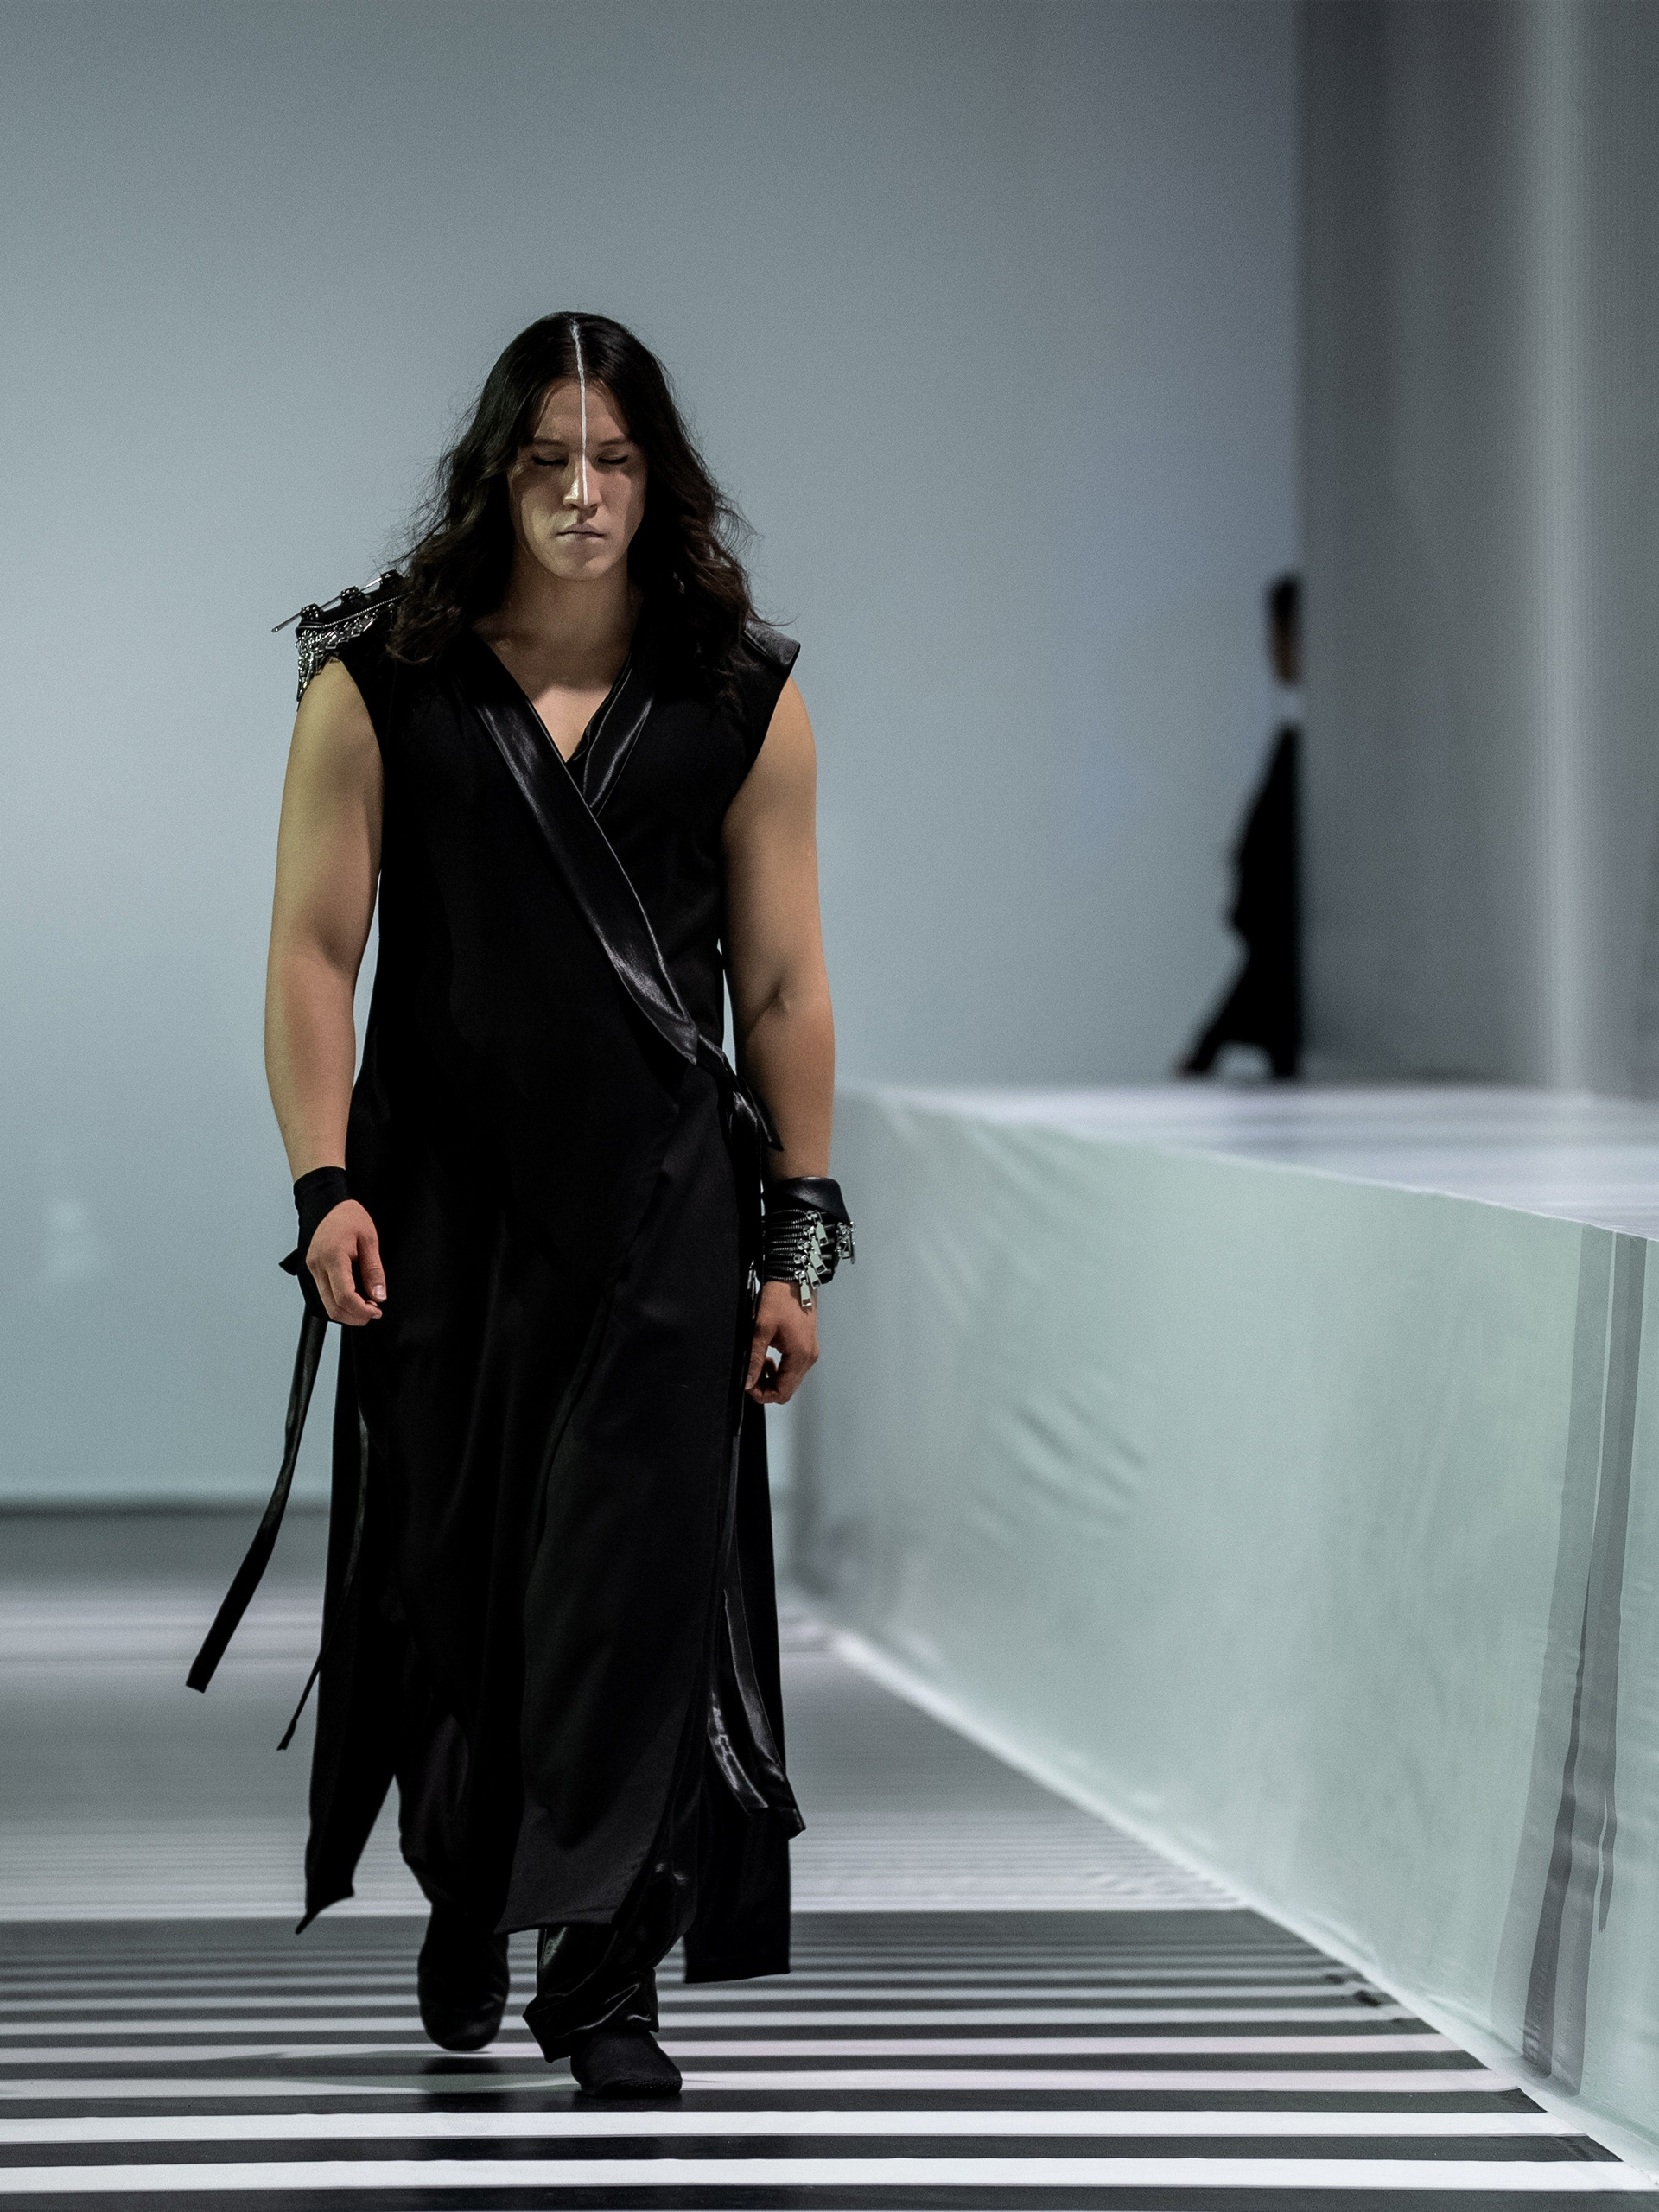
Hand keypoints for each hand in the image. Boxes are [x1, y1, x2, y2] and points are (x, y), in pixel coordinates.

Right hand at [306, 1200, 385, 1325]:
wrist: (328, 1204)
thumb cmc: (349, 1216)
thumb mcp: (370, 1240)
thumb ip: (374, 1270)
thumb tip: (379, 1296)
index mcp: (333, 1257)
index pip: (344, 1296)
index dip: (361, 1310)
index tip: (377, 1311)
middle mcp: (317, 1266)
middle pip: (332, 1307)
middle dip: (354, 1317)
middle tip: (373, 1313)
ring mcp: (311, 1269)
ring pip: (326, 1304)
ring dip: (346, 1311)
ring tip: (365, 1305)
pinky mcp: (311, 1269)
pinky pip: (323, 1294)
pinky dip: (338, 1302)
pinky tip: (353, 1296)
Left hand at [745, 1279, 818, 1404]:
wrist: (793, 1277)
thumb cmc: (781, 1297)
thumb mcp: (761, 1329)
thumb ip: (754, 1359)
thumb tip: (748, 1381)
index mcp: (800, 1355)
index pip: (782, 1393)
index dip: (761, 1394)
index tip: (748, 1383)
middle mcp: (809, 1356)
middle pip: (787, 1389)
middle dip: (766, 1386)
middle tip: (751, 1372)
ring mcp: (809, 1350)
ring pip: (790, 1379)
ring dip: (772, 1376)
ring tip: (759, 1361)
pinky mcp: (806, 1344)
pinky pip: (792, 1367)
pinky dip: (779, 1367)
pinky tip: (768, 1354)